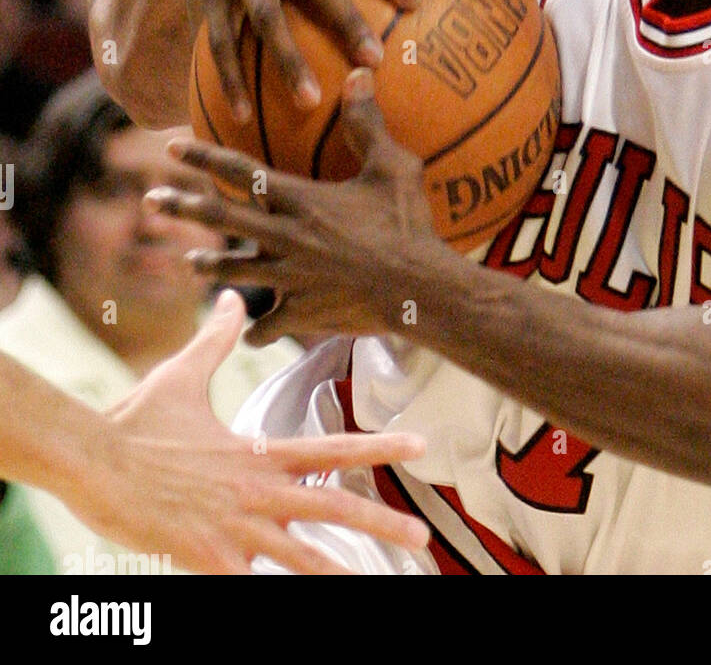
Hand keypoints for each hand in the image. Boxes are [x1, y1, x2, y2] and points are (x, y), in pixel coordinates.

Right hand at [77, 289, 429, 574]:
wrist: (92, 460)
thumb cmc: (137, 420)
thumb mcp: (183, 374)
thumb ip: (215, 339)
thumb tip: (230, 297)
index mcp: (259, 453)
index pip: (334, 449)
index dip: (380, 447)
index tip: (421, 444)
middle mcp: (258, 492)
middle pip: (334, 510)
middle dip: (384, 524)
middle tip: (423, 541)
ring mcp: (236, 530)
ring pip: (303, 560)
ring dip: (343, 574)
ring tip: (381, 587)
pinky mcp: (208, 560)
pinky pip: (250, 587)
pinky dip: (275, 594)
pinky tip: (300, 609)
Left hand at [151, 71, 437, 343]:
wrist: (419, 291)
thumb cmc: (408, 225)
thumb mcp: (394, 167)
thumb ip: (369, 123)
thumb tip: (358, 72)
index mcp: (301, 200)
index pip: (241, 173)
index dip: (204, 157)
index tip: (173, 148)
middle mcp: (285, 238)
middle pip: (221, 220)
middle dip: (181, 208)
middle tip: (150, 201)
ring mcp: (290, 278)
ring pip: (234, 271)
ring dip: (208, 266)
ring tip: (188, 261)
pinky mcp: (302, 313)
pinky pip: (268, 325)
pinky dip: (258, 329)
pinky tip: (252, 334)